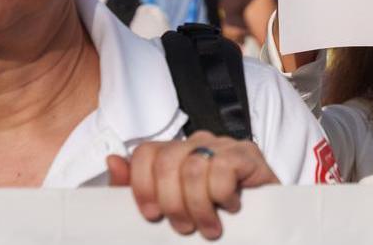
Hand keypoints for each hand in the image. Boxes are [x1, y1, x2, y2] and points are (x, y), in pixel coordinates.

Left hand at [107, 132, 279, 239]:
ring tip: (209, 227)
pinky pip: (223, 168)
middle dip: (172, 203)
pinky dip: (223, 195)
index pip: (146, 153)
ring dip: (199, 207)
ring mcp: (223, 145)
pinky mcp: (247, 153)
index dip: (142, 186)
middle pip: (167, 162)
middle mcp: (196, 143)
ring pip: (194, 168)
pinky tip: (231, 207)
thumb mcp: (168, 208)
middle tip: (184, 228)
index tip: (152, 215)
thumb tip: (113, 160)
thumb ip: (136, 188)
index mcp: (174, 153)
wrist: (259, 225)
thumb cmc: (210, 216)